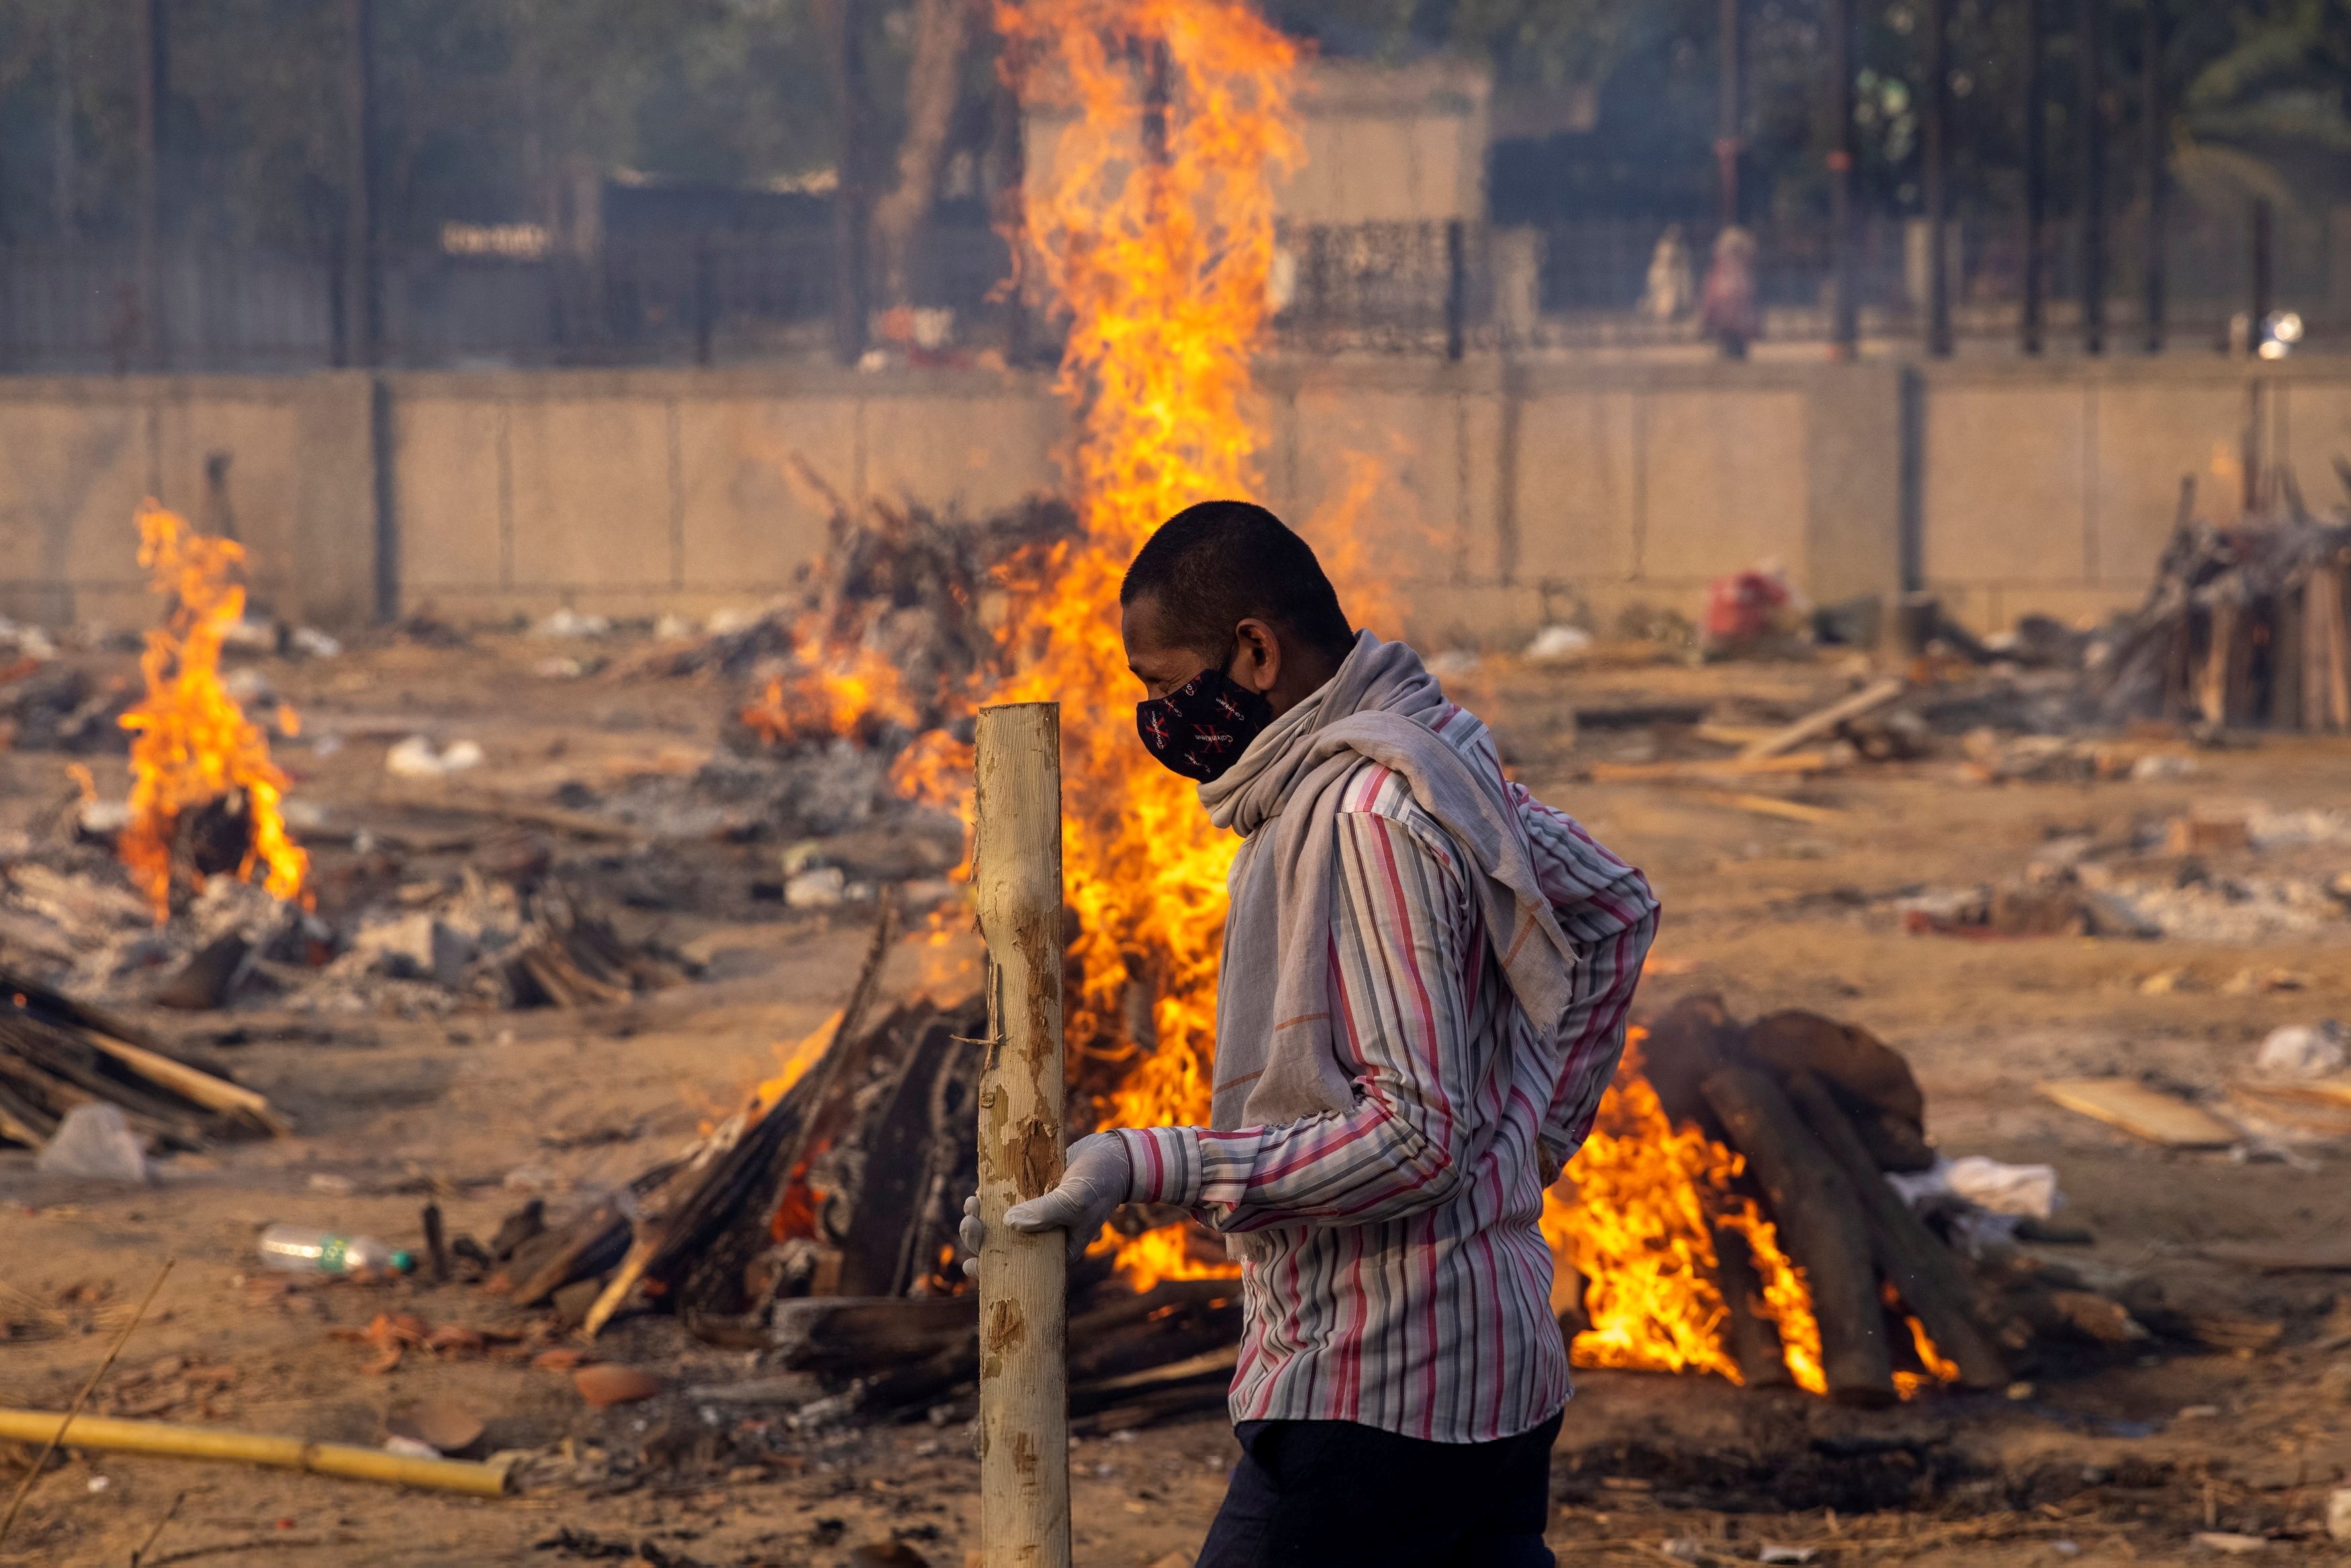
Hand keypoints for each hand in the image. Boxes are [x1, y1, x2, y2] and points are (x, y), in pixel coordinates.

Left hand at [956, 1132, 1131, 1275]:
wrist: (1113, 1155)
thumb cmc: (1101, 1183)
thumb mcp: (1076, 1200)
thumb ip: (1046, 1212)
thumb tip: (1008, 1222)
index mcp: (1055, 1252)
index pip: (1018, 1270)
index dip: (991, 1272)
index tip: (972, 1265)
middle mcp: (1042, 1237)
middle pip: (1002, 1247)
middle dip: (980, 1238)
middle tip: (971, 1221)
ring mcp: (1035, 1215)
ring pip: (999, 1224)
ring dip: (981, 1217)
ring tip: (972, 1203)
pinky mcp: (1031, 1193)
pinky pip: (1003, 1200)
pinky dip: (989, 1197)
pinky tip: (979, 1190)